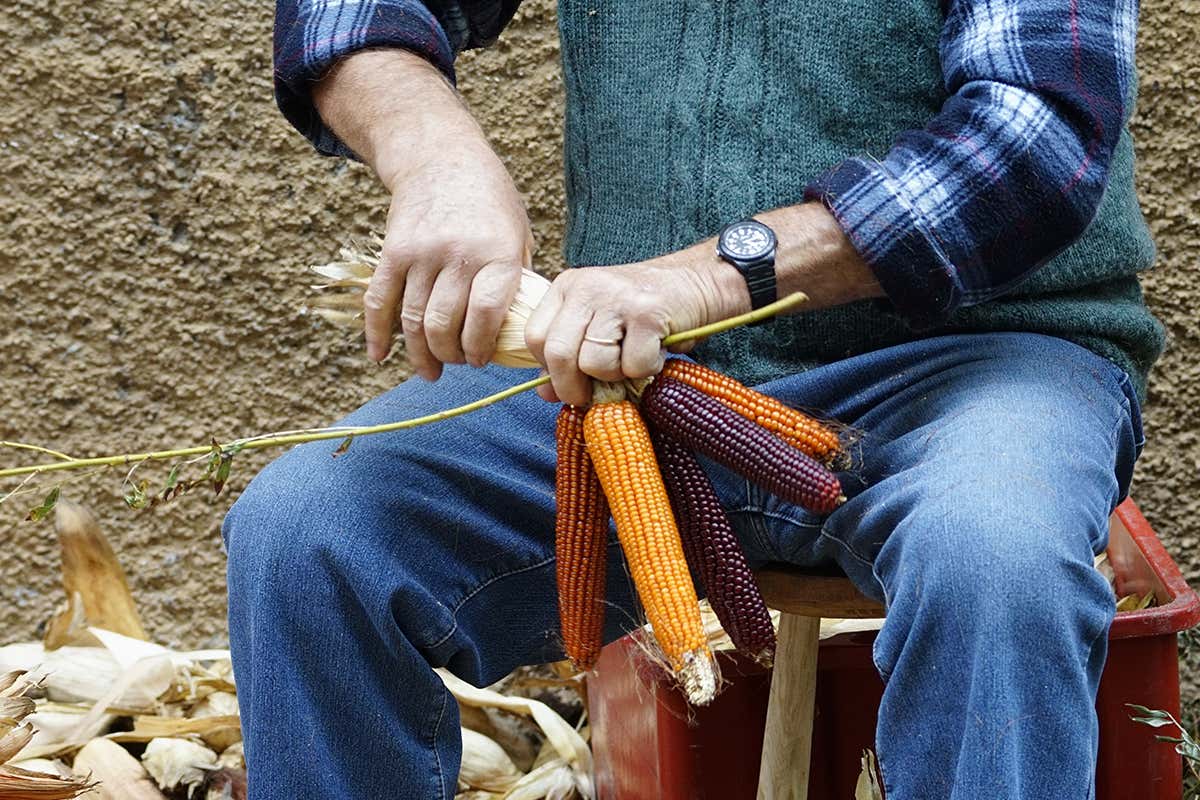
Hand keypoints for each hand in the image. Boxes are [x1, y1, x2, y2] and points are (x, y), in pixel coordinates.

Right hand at [369, 145, 532, 377]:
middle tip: (456, 362)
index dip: (481, 346)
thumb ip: (517, 280)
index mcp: (497, 253)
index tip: (481, 360)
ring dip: (420, 354)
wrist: (441, 157)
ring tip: (430, 370)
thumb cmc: (489, 201)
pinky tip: (380, 355)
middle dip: (450, 355)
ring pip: (414, 320)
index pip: (486, 315)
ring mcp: (421, 254)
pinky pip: (380, 301)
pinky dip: (377, 333)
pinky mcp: (393, 252)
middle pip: (445, 325)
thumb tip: (517, 330)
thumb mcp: (517, 233)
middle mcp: (457, 255)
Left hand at [521, 202, 884, 405]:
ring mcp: (616, 298)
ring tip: (634, 360)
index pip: (534, 338)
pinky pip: (632, 365)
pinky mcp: (646, 312)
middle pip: (557, 353)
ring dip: (616, 376)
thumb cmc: (648, 312)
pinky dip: (646, 371)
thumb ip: (571, 355)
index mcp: (568, 287)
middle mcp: (586, 287)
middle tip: (596, 394)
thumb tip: (545, 394)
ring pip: (594, 362)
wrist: (702, 282)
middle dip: (574, 387)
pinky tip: (656, 353)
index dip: (548, 371)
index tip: (572, 381)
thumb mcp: (601, 326)